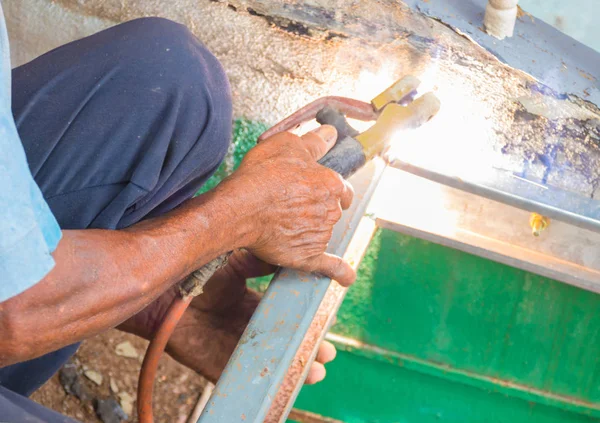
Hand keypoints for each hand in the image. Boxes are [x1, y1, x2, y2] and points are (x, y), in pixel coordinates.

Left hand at [121, 250, 337, 383]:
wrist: (162, 289)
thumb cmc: (196, 271)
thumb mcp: (235, 261)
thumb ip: (261, 261)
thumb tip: (292, 253)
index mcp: (250, 304)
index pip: (284, 316)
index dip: (305, 321)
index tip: (326, 320)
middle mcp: (243, 327)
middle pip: (282, 343)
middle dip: (306, 349)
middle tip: (327, 352)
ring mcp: (231, 347)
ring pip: (269, 363)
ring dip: (294, 368)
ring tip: (315, 371)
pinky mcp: (217, 365)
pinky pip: (244, 378)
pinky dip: (266, 384)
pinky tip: (285, 384)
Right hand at [218, 125, 355, 285]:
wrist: (239, 209)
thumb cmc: (261, 176)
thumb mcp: (287, 146)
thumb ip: (313, 142)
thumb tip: (331, 134)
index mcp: (331, 184)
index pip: (340, 187)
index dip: (325, 186)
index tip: (310, 187)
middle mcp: (331, 211)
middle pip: (331, 210)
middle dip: (315, 207)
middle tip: (288, 202)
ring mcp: (320, 235)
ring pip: (322, 231)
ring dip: (310, 228)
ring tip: (282, 221)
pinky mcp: (307, 256)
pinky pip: (329, 266)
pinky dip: (339, 272)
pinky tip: (346, 277)